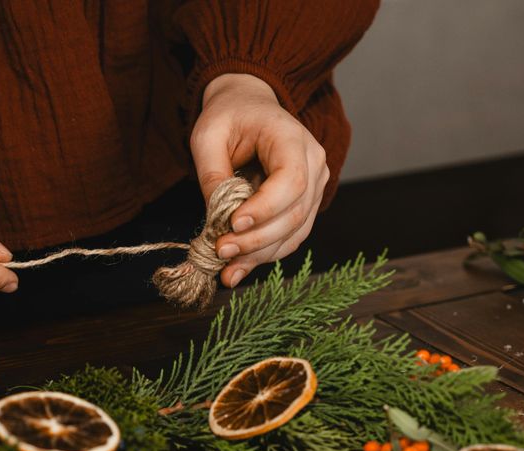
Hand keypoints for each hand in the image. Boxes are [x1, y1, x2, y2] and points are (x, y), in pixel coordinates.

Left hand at [191, 74, 329, 286]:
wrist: (249, 109)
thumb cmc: (230, 117)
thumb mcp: (208, 135)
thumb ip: (211, 173)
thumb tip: (216, 218)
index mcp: (293, 138)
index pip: (291, 181)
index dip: (265, 208)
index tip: (232, 224)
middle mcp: (314, 164)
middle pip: (294, 213)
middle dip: (256, 239)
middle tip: (221, 251)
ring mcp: (314, 188)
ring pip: (294, 233)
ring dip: (259, 255)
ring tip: (227, 268)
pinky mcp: (304, 207)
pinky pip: (289, 238)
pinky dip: (263, 256)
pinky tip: (238, 269)